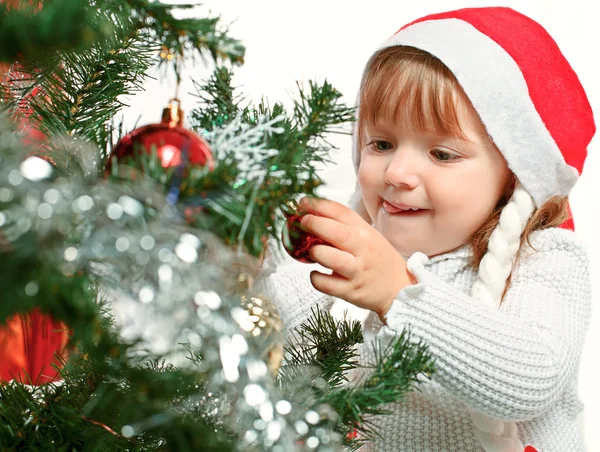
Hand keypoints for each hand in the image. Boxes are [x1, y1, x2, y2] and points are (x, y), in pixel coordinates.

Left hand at [299, 196, 413, 320]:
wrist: (398, 288)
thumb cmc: (378, 259)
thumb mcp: (368, 237)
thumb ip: (345, 226)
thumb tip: (313, 215)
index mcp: (366, 233)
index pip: (343, 213)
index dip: (321, 205)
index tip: (304, 202)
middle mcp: (363, 251)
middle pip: (339, 233)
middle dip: (316, 224)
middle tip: (303, 222)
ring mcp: (357, 271)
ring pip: (334, 259)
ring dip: (317, 252)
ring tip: (312, 251)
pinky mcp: (351, 291)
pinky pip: (327, 285)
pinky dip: (316, 278)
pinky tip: (316, 274)